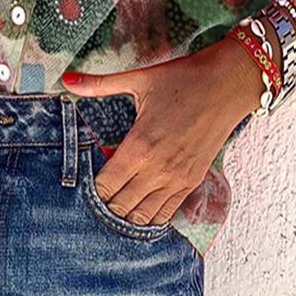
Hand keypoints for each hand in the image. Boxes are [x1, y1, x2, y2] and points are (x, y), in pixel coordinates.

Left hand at [61, 35, 266, 226]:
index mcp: (139, 146)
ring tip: (116, 197)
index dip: (90, 188)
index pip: (105, 187)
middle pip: (120, 207)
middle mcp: (158, 170)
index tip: (82, 179)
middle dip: (104, 203)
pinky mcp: (193, 181)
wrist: (228, 84)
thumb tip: (66, 79)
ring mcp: (177, 180)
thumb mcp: (139, 79)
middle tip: (96, 191)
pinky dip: (150, 213)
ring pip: (142, 217)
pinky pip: (166, 213)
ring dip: (126, 211)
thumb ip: (99, 84)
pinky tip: (140, 202)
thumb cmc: (183, 78)